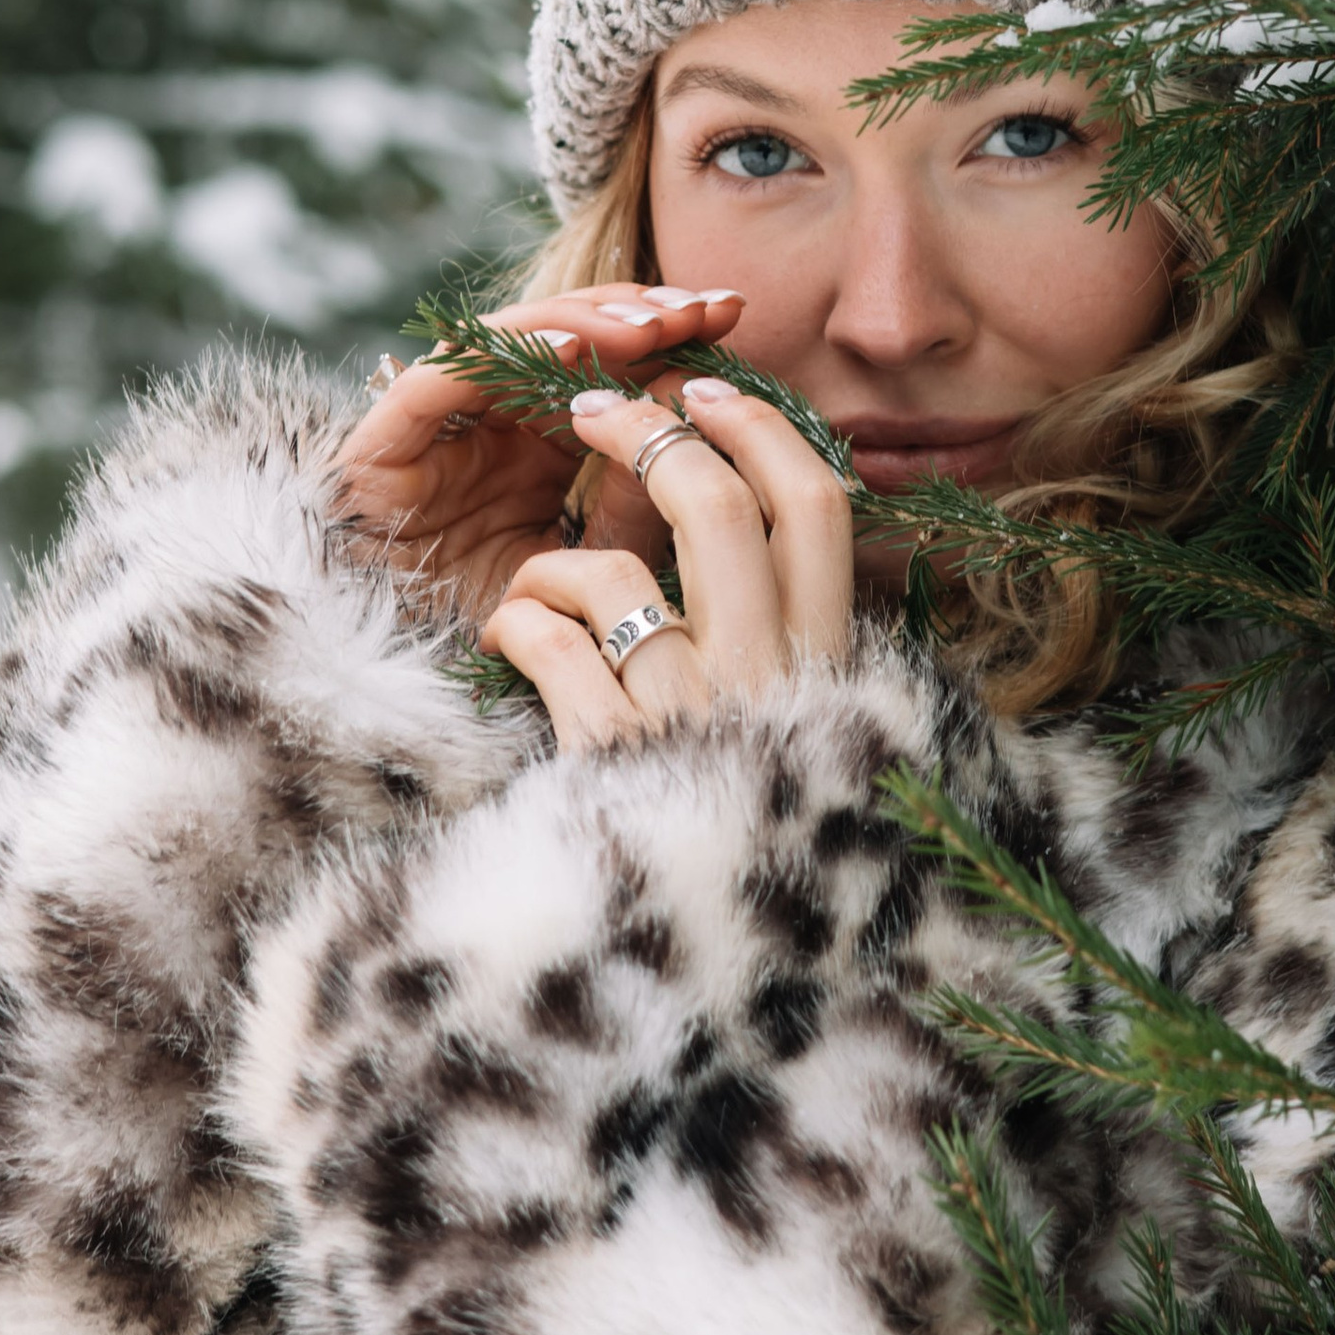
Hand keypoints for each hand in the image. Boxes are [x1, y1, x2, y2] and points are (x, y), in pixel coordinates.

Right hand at [332, 283, 742, 618]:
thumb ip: (643, 498)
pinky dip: (500, 357)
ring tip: (650, 327)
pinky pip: (437, 382)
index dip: (668, 338)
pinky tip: (572, 348)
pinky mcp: (378, 448)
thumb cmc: (517, 642)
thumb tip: (698, 421)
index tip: (732, 318)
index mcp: (541, 445)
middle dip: (636, 315)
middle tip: (705, 309)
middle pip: (561, 340)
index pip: (607, 368)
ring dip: (581, 322)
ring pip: (504, 343)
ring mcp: (433, 431)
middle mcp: (486, 424)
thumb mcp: (604, 564)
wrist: (416, 703)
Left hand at [481, 377, 855, 750]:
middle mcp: (768, 680)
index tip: (703, 396)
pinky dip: (519, 627)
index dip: (758, 430)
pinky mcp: (610, 758)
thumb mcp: (785, 694)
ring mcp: (689, 719)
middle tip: (595, 409)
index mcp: (823, 655)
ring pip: (611, 577)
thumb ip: (774, 606)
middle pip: (722, 508)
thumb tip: (730, 478)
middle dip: (648, 440)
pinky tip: (510, 638)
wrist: (684, 938)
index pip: (817, 505)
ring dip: (553, 567)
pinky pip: (551, 647)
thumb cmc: (721, 781)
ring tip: (533, 587)